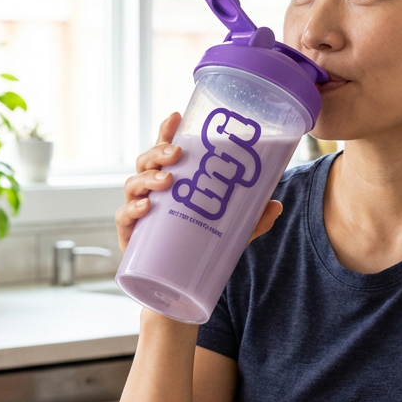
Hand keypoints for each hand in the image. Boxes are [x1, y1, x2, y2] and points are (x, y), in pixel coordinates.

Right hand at [115, 113, 283, 251]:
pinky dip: (130, 211)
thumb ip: (253, 219)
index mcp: (172, 182)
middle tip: (175, 154)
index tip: (175, 116)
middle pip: (147, 163)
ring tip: (165, 181)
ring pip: (132, 185)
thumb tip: (276, 206)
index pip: (165, 151)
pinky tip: (143, 208)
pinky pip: (124, 219)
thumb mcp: (233, 231)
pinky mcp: (131, 237)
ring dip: (147, 179)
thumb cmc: (202, 246)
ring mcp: (138, 212)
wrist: (181, 284)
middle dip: (158, 153)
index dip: (166, 132)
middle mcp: (151, 193)